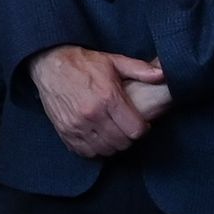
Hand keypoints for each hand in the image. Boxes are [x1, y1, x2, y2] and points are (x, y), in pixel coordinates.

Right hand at [30, 46, 165, 158]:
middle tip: (126, 127)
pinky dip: (94, 149)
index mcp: (108, 97)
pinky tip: (97, 137)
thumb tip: (163, 74)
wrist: (50, 64)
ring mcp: (77, 125)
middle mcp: (92, 114)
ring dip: (112, 145)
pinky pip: (85, 152)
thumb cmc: (84, 63)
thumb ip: (140, 69)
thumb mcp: (114, 61)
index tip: (140, 123)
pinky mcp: (65, 132)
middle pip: (122, 143)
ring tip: (113, 133)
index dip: (142, 129)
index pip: (135, 129)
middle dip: (128, 138)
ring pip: (105, 150)